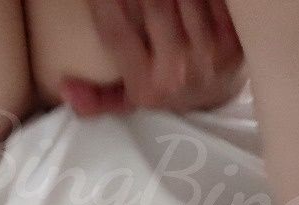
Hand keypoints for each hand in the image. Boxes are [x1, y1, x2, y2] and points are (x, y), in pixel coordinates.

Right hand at [62, 0, 244, 116]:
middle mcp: (177, 71)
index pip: (116, 33)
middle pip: (153, 4)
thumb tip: (65, 87)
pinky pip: (211, 0)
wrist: (219, 97)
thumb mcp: (130, 100)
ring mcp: (209, 53)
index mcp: (147, 86)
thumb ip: (96, 98)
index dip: (103, 4)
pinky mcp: (233, 40)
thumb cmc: (166, 90)